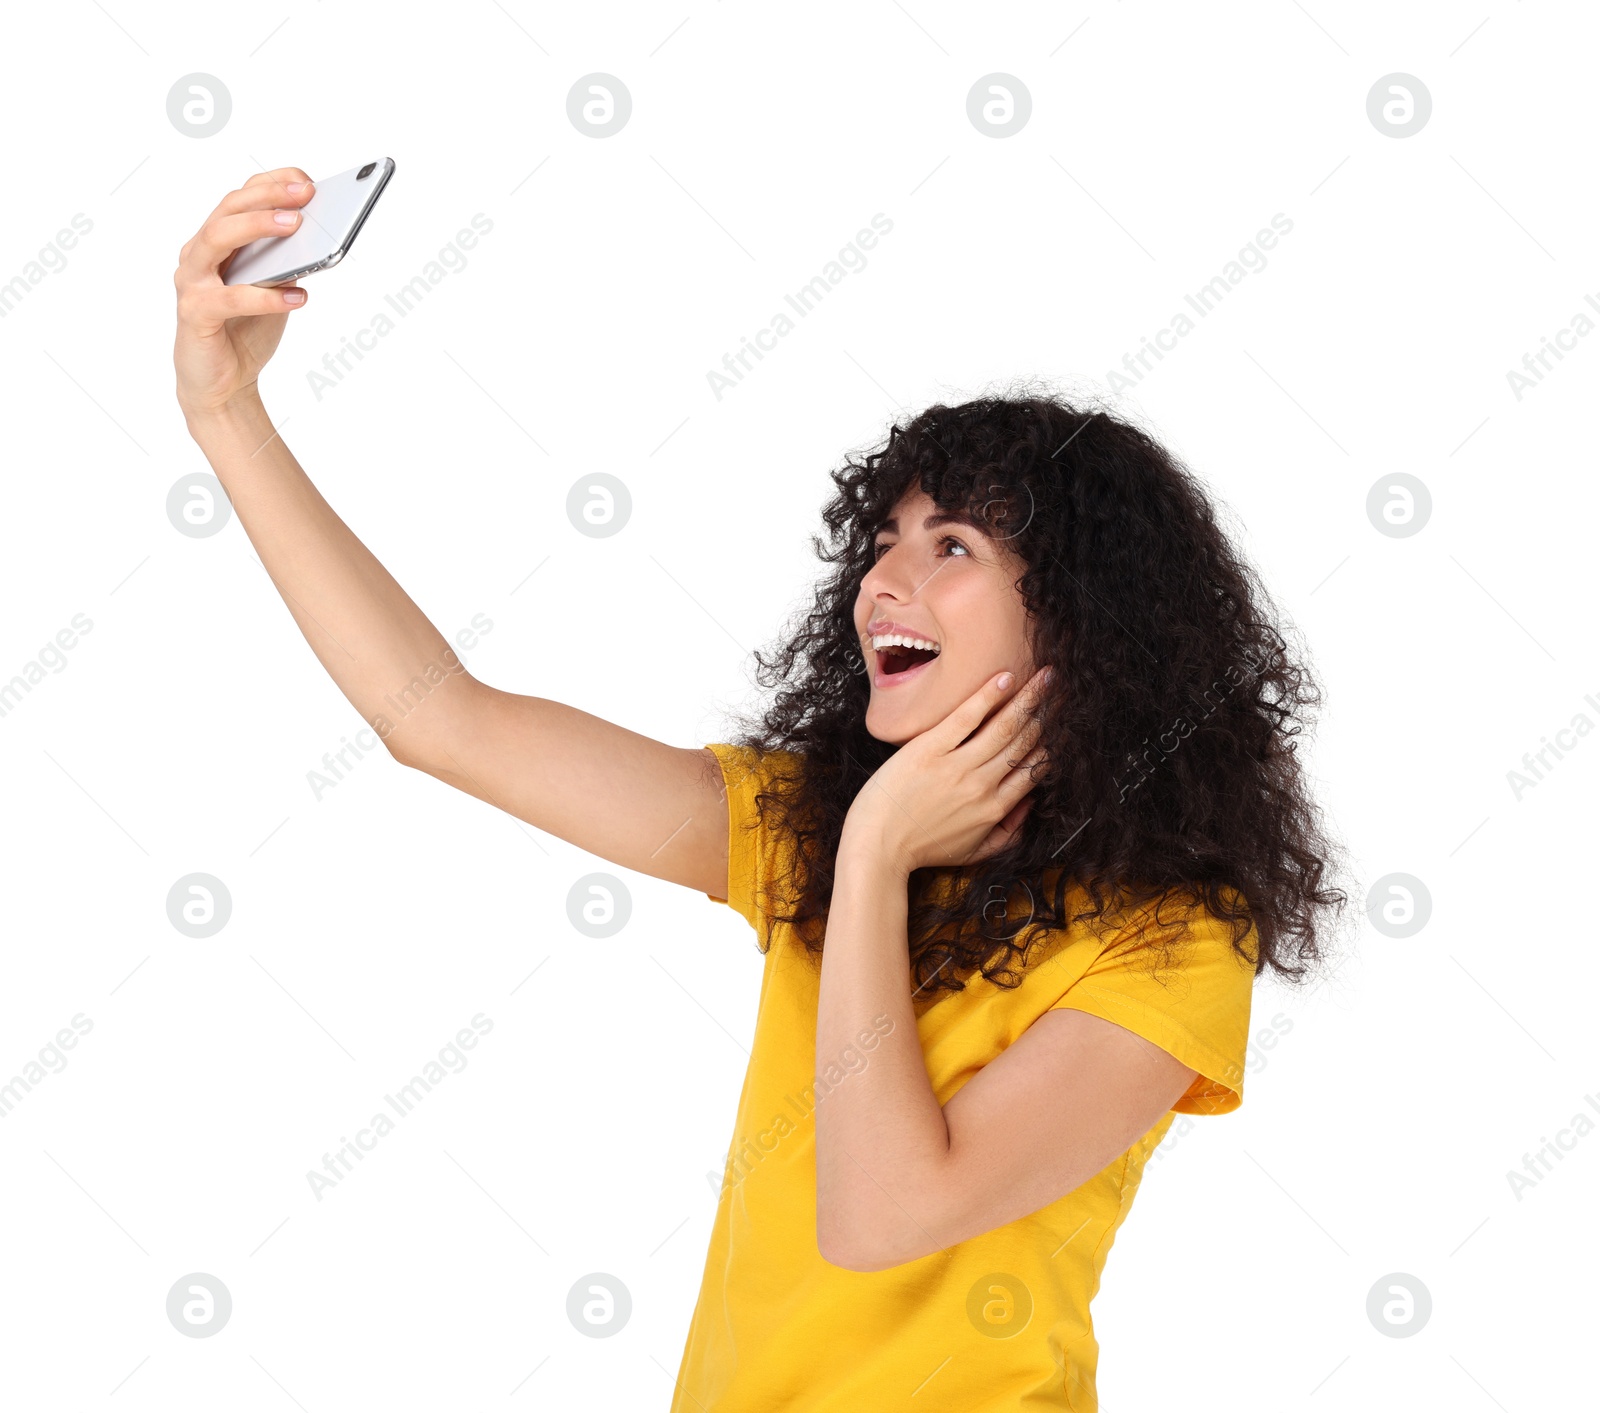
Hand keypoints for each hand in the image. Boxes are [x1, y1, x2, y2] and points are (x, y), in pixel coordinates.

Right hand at [173, 167, 317, 421]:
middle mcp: (199, 254)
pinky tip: (299, 296)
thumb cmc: (247, 329)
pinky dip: (266, 296)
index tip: (307, 180)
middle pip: (228, 210)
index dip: (271, 184)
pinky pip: (230, 298)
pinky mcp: (195, 313)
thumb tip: (322, 236)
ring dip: (257, 227)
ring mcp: (192, 281)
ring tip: (296, 225)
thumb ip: (288, 262)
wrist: (224, 382)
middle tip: (305, 193)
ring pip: (217, 239)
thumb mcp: (275, 288)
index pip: (241, 198)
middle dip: (268, 196)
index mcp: (218, 242)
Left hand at [843, 667, 1050, 876]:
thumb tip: (1029, 805)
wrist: (877, 845)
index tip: (1061, 722)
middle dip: (1048, 713)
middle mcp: (982, 785)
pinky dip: (988, 696)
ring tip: (1046, 677)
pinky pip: (966, 717)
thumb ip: (1007, 834)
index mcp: (995, 809)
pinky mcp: (929, 749)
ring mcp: (956, 765)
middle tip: (1062, 690)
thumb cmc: (921, 847)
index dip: (1051, 743)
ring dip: (1029, 698)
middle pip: (1025, 742)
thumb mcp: (973, 853)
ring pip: (1004, 726)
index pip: (1034, 769)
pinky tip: (1006, 678)